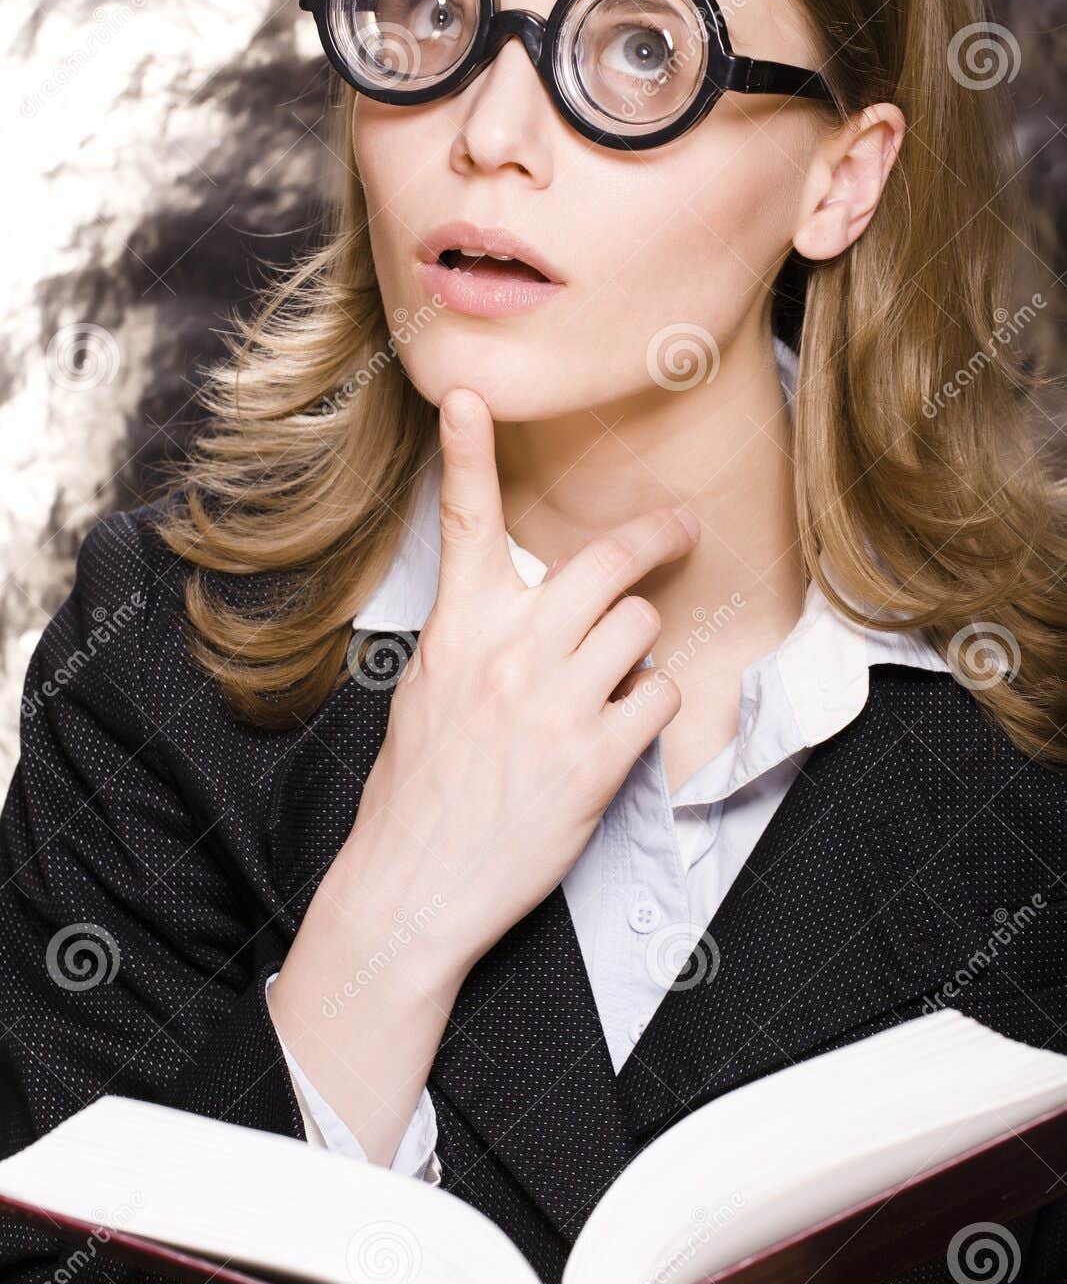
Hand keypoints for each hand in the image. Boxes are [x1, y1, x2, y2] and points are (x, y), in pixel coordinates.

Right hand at [343, 385, 699, 978]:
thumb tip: (529, 609)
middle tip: (682, 526)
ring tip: (613, 679)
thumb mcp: (427, 692)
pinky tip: (618, 730)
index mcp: (456, 629)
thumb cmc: (417, 791)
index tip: (470, 396)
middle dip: (656, 536)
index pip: (465, 521)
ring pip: (640, 625)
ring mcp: (554, 704)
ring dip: (640, 644)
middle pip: (606, 561)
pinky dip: (648, 706)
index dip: (468, 450)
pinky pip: (657, 695)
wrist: (412, 887)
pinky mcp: (595, 759)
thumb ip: (478, 637)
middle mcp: (508, 653)